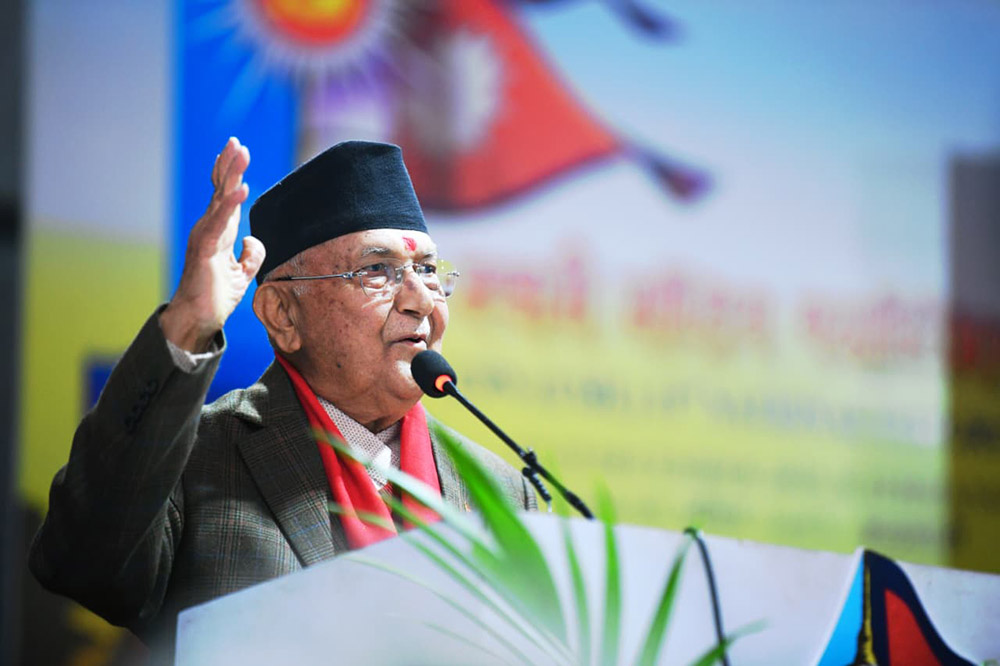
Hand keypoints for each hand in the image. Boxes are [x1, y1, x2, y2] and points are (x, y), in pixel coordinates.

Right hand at [160, 137, 265, 351]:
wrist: (199, 319)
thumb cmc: (215, 296)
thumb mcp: (243, 273)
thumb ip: (251, 255)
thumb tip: (253, 239)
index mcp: (219, 232)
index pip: (225, 197)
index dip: (231, 174)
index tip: (237, 150)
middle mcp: (210, 229)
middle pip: (221, 190)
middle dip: (229, 165)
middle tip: (236, 141)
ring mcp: (205, 237)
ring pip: (219, 199)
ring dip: (230, 175)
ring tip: (239, 152)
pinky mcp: (204, 250)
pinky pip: (219, 222)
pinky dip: (230, 205)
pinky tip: (241, 189)